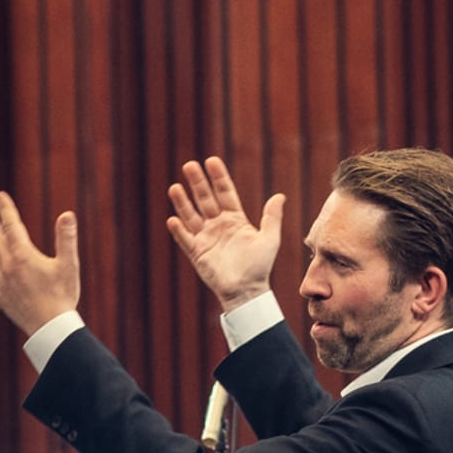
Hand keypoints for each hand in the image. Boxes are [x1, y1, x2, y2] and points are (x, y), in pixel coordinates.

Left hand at [0, 193, 81, 337]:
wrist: (51, 328)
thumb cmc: (63, 296)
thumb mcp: (69, 265)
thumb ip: (66, 239)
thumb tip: (67, 214)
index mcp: (23, 256)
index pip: (11, 226)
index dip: (5, 210)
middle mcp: (8, 267)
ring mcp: (2, 284)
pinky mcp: (2, 300)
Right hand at [166, 157, 286, 309]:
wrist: (247, 291)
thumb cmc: (260, 267)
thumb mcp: (269, 239)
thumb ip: (271, 217)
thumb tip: (279, 196)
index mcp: (235, 219)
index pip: (224, 192)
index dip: (218, 177)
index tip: (212, 161)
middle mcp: (218, 225)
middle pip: (205, 199)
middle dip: (197, 182)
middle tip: (189, 165)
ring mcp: (206, 238)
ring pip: (191, 215)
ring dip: (183, 202)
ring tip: (174, 187)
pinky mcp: (197, 253)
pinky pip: (185, 239)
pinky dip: (178, 230)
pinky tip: (172, 220)